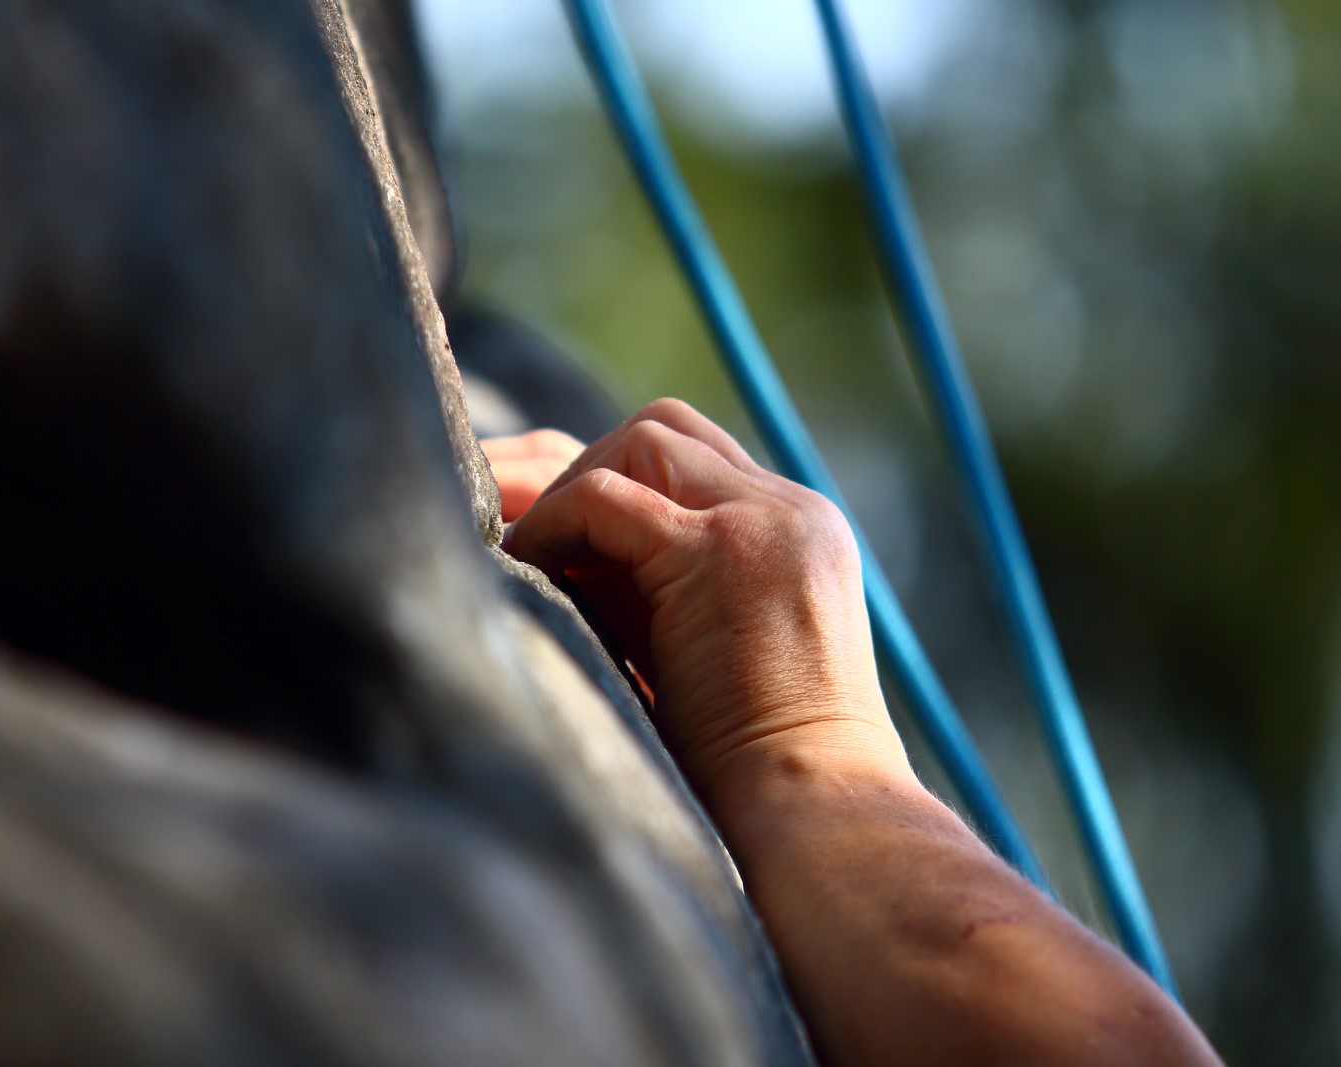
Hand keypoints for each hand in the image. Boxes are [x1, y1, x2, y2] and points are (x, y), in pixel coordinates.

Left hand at [501, 399, 908, 809]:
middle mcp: (790, 509)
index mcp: (799, 530)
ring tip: (531, 555)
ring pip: (640, 442)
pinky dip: (554, 525)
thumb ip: (659, 589)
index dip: (616, 482)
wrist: (815, 810)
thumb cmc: (756, 764)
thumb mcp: (709, 646)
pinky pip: (607, 498)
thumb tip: (557, 554)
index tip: (561, 542)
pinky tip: (524, 568)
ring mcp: (762, 521)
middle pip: (667, 431)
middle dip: (585, 468)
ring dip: (573, 491)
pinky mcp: (720, 552)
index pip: (694, 459)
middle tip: (532, 535)